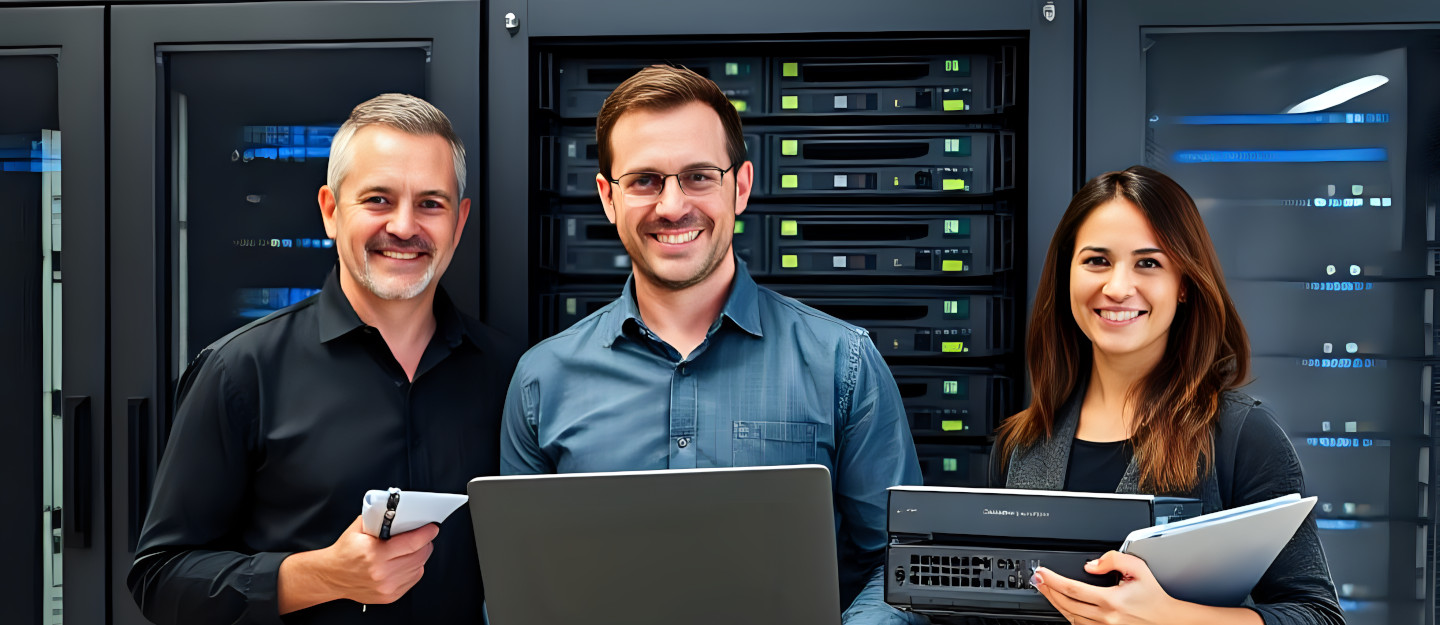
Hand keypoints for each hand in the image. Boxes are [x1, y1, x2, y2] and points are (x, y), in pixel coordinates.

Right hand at [278, 515, 439, 612]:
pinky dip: (414, 568)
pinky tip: (407, 561)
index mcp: (374, 554)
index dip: (426, 533)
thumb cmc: (345, 552)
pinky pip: (412, 579)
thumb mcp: (358, 529)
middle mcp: (382, 572)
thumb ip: (379, 518)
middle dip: (425, 543)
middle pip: (419, 556)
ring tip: (415, 548)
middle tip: (424, 536)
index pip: (411, 543)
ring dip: (420, 555)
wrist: (332, 575)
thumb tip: (399, 510)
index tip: (432, 527)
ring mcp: (386, 587)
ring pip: (418, 568)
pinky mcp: (389, 596)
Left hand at [1030, 551, 1174, 624]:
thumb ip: (1114, 560)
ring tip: (1046, 590)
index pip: (1072, 588)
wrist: (1167, 620)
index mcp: (1111, 600)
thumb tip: (1091, 565)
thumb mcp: (1138, 569)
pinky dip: (1068, 615)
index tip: (1041, 573)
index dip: (1052, 580)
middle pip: (1066, 603)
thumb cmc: (1153, 596)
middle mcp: (1105, 617)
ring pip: (1069, 617)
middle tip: (1038, 579)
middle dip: (1047, 590)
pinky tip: (1063, 605)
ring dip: (1055, 603)